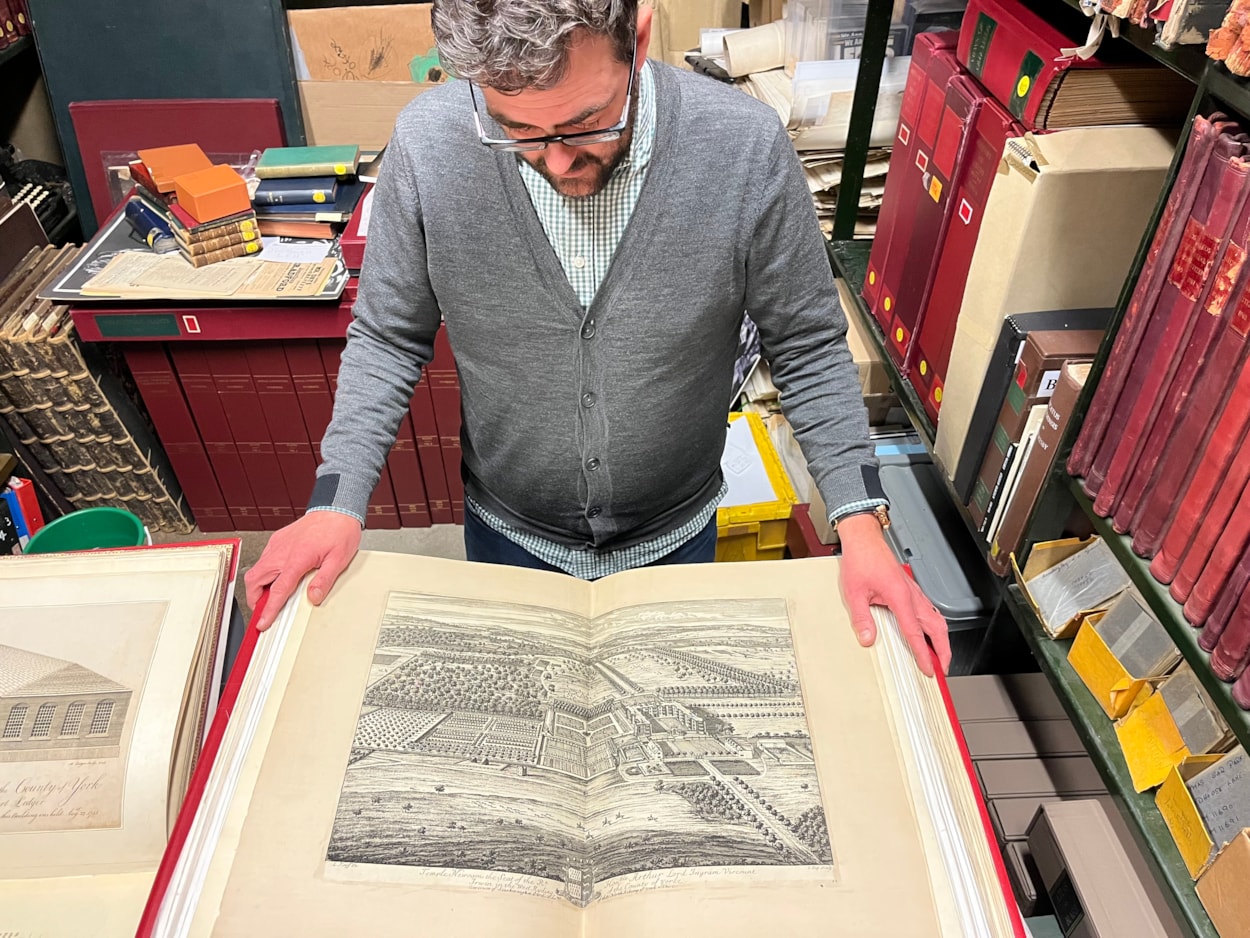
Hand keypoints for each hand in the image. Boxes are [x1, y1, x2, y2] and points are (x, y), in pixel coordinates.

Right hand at [243, 510, 362, 630]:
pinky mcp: (278, 539)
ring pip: (256, 569)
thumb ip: (324, 581)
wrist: (336, 507)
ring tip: (270, 595)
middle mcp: (282, 551)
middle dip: (255, 599)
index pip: (277, 591)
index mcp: (297, 559)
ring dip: (259, 585)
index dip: (268, 610)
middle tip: (263, 610)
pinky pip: (264, 559)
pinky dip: (265, 572)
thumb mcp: (339, 560)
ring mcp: (278, 544)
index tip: (262, 622)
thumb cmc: (339, 530)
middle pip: (255, 580)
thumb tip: (313, 597)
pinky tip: (278, 576)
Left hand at [835, 513, 951, 676]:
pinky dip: (934, 627)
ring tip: (939, 656)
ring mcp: (914, 592)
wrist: (864, 540)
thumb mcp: (854, 593)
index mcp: (900, 597)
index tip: (929, 669)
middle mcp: (912, 595)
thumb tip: (867, 638)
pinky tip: (929, 633)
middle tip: (942, 669)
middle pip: (937, 628)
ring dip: (941, 639)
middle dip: (944, 651)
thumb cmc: (861, 560)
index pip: (916, 633)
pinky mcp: (911, 589)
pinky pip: (929, 611)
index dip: (924, 654)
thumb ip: (861, 618)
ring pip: (936, 619)